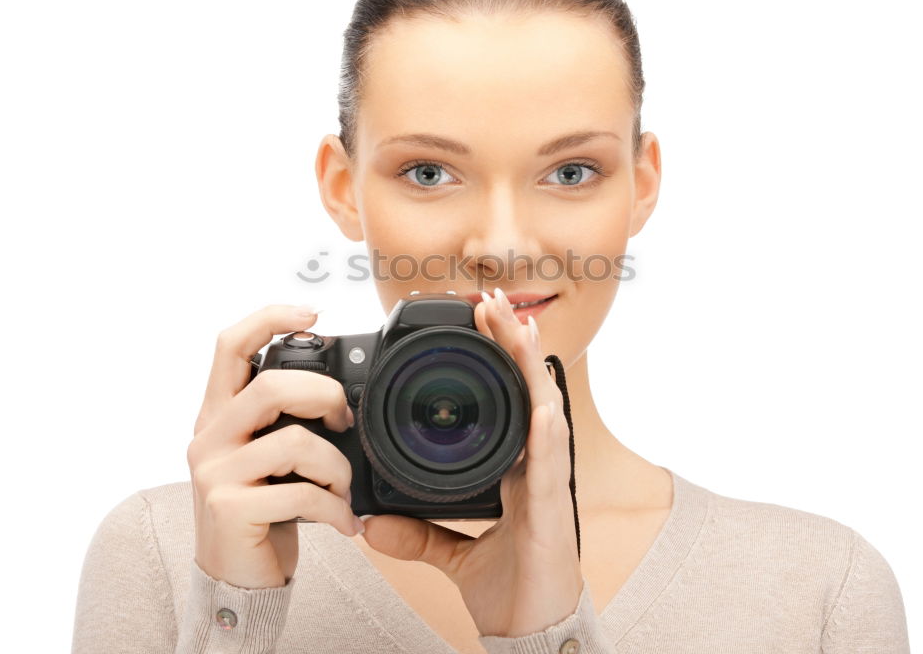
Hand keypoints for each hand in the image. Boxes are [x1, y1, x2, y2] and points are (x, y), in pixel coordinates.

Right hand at [187, 304, 362, 588]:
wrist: (234, 581)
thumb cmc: (262, 511)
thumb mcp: (264, 458)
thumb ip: (283, 422)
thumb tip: (340, 394)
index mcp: (218, 415)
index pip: (229, 347)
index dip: (268, 319)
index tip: (312, 313)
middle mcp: (209, 438)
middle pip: (270, 385)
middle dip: (325, 396)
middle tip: (345, 423)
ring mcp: (215, 475)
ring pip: (293, 442)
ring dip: (337, 466)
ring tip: (344, 488)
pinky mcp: (229, 511)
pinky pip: (300, 493)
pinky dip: (335, 508)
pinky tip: (344, 521)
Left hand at [358, 287, 583, 636]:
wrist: (528, 635)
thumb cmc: (506, 589)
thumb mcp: (448, 553)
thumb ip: (414, 534)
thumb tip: (370, 521)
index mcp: (513, 470)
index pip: (509, 401)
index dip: (499, 359)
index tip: (479, 321)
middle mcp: (534, 467)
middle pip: (528, 392)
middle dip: (514, 344)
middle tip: (494, 302)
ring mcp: (547, 484)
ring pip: (543, 412)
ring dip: (531, 368)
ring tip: (519, 325)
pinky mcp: (552, 511)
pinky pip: (550, 463)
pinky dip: (546, 430)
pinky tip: (540, 400)